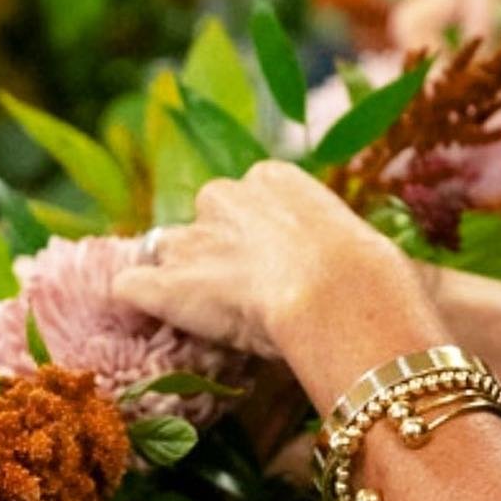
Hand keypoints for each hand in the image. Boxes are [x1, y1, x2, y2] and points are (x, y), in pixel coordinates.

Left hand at [114, 163, 446, 411]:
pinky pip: (130, 285)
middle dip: (213, 252)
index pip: (243, 201)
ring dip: (180, 277)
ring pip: (167, 250)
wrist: (340, 294)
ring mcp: (194, 241)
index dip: (253, 240)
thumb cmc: (369, 280)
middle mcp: (225, 198)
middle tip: (241, 295)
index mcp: (273, 179)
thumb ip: (326, 248)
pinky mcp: (168, 283)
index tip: (272, 269)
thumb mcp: (353, 247)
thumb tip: (336, 271)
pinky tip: (145, 320)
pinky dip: (137, 302)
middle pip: (203, 220)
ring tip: (205, 314)